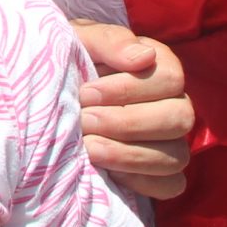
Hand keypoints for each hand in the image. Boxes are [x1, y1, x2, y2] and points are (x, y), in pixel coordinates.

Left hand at [71, 20, 195, 198]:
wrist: (47, 96)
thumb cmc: (69, 61)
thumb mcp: (80, 41)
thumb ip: (109, 41)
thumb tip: (143, 57)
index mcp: (160, 66)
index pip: (170, 79)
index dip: (129, 88)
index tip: (87, 93)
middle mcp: (174, 103)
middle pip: (179, 118)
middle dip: (127, 122)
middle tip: (85, 121)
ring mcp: (171, 141)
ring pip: (176, 155)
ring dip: (129, 155)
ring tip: (89, 148)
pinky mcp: (161, 173)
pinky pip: (171, 185)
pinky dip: (142, 182)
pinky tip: (108, 172)